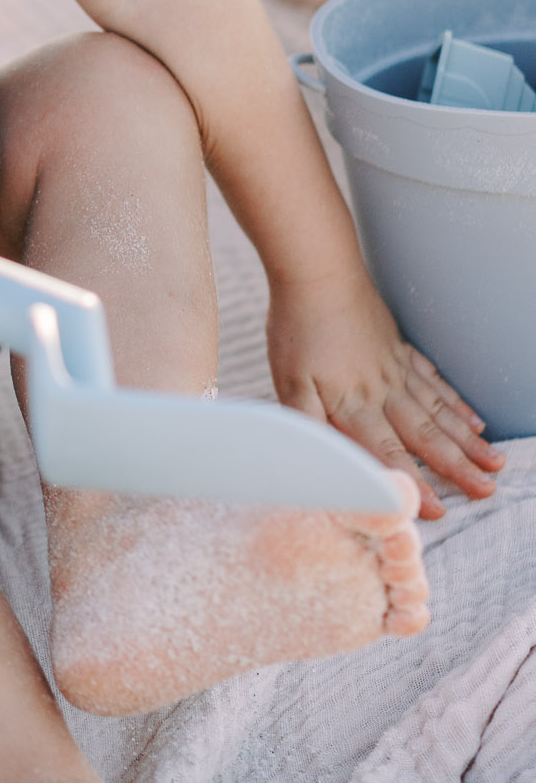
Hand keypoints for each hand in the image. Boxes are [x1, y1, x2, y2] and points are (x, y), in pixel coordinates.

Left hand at [268, 274, 503, 517]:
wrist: (318, 271)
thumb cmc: (297, 327)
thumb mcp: (289, 382)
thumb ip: (308, 426)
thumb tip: (321, 462)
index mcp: (354, 404)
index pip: (387, 454)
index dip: (412, 483)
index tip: (440, 510)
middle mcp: (383, 391)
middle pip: (425, 435)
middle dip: (457, 467)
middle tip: (488, 491)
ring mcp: (395, 368)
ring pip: (438, 410)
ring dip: (466, 439)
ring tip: (494, 462)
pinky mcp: (398, 348)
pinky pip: (434, 380)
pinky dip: (456, 402)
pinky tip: (473, 418)